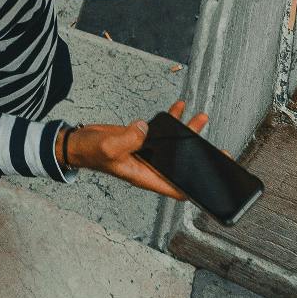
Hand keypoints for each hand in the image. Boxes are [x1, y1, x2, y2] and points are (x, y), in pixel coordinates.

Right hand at [62, 101, 208, 199]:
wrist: (78, 142)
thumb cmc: (91, 152)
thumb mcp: (109, 147)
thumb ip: (129, 139)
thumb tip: (146, 127)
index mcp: (145, 176)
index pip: (175, 188)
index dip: (194, 189)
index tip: (211, 183)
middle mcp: (149, 166)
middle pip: (180, 164)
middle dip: (198, 155)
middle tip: (218, 148)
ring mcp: (146, 152)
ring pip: (173, 145)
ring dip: (187, 131)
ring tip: (201, 116)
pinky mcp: (141, 139)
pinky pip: (160, 131)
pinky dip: (171, 120)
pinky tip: (179, 108)